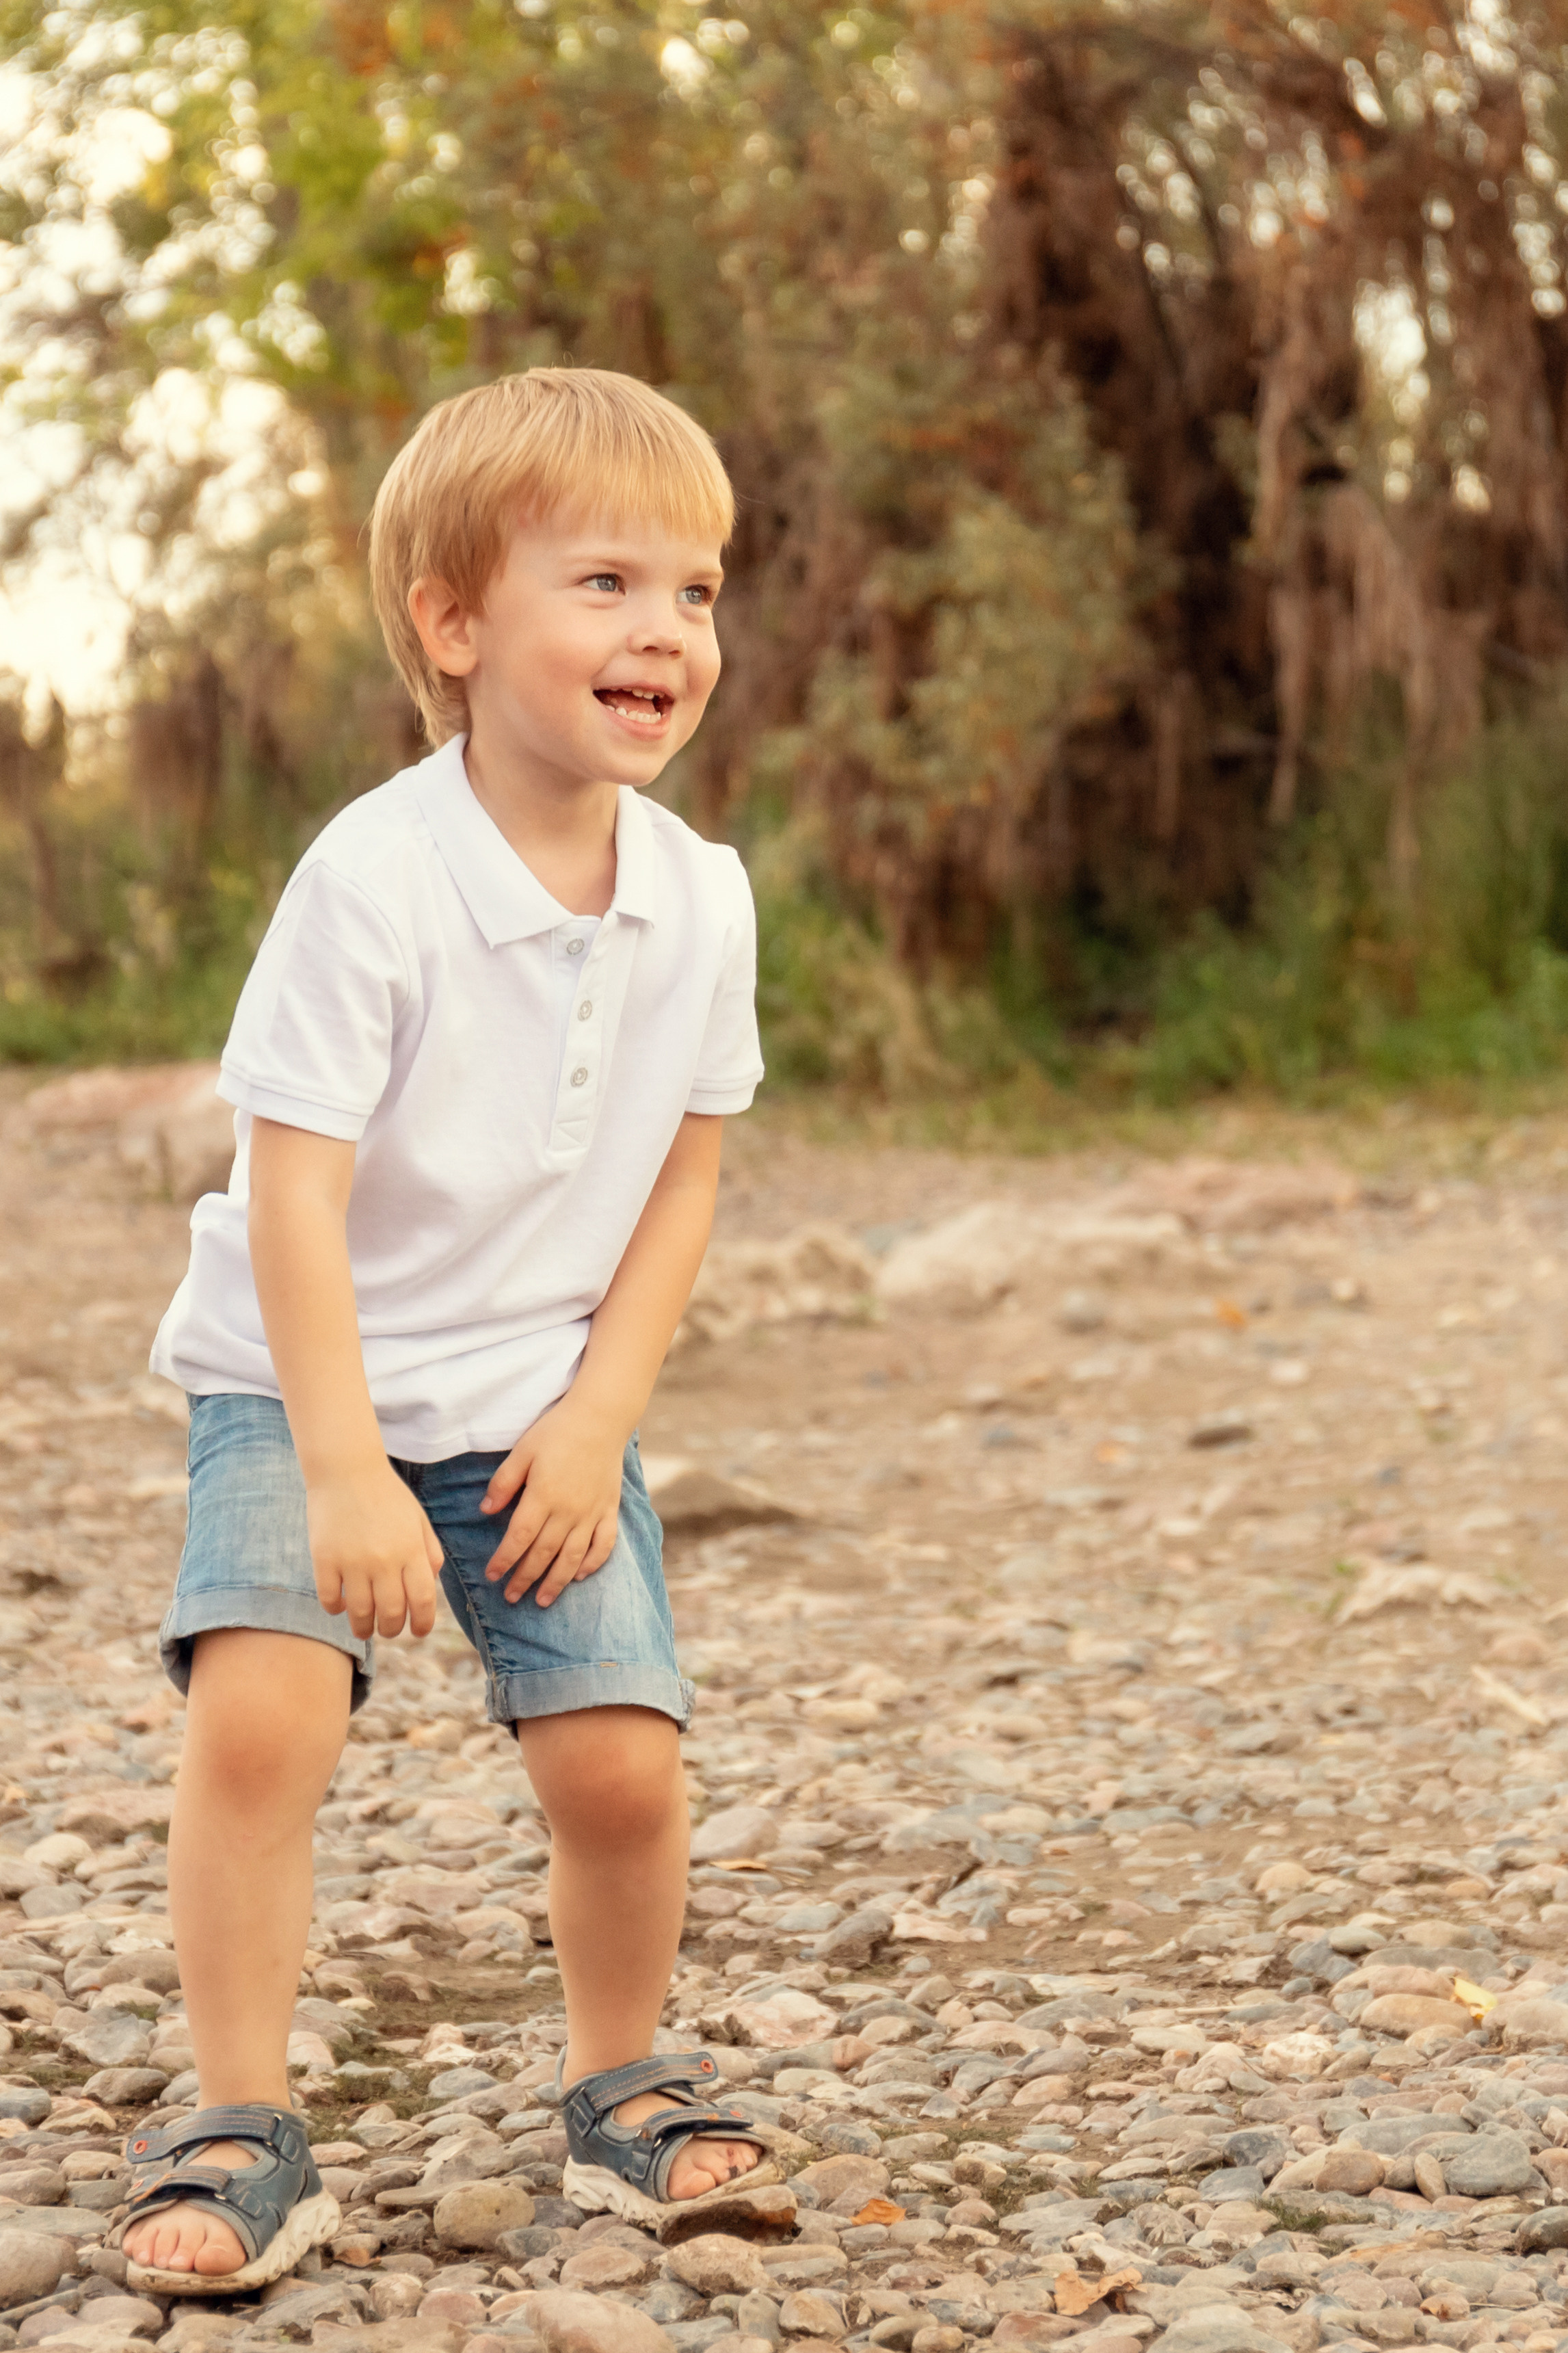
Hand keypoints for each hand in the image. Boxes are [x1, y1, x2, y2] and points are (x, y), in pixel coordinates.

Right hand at [307, 1464, 442, 1639]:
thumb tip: (430, 1587)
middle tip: (387, 1629)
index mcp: (411, 1550)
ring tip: (363, 1629)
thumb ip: (429, 1552)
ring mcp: (352, 1561)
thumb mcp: (418, 1519)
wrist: (347, 1469)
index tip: (418, 1632)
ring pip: (359, 1613)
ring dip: (363, 1628)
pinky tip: (340, 1606)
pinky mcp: (324, 1559)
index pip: (422, 1601)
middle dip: (391, 1629)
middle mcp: (384, 1560)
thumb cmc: (387, 1494)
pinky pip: (330, 1599)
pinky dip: (335, 1609)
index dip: (422, 1624)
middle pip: (390, 1613)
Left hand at [480, 1400, 622, 1607]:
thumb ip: (504, 1483)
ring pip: (572, 1557)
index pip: (519, 1538)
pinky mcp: (609, 1509)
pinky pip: (604, 1545)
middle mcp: (568, 1511)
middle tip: (510, 1598)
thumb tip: (485, 1511)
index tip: (492, 1576)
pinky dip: (592, 1564)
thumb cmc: (557, 1431)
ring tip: (542, 1601)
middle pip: (543, 1554)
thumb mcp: (522, 1450)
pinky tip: (580, 1576)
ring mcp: (591, 1513)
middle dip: (525, 1579)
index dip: (504, 1560)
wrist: (601, 1417)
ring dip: (556, 1582)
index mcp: (543, 1496)